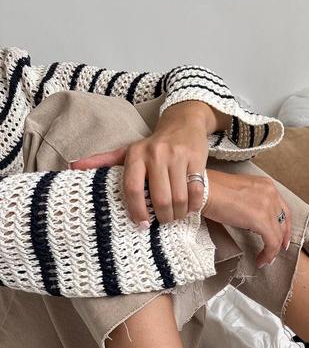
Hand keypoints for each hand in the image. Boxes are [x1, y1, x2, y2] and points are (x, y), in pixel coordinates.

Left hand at [69, 101, 228, 227]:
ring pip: (179, 198)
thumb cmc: (152, 146)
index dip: (137, 210)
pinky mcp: (196, 159)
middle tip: (163, 221)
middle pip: (159, 198)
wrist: (182, 124)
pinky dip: (194, 205)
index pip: (133, 189)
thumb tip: (72, 167)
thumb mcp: (127, 152)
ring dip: (179, 213)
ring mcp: (177, 156)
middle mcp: (156, 154)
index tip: (142, 224)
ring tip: (176, 216)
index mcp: (135, 154)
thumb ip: (102, 161)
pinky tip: (190, 206)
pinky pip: (196, 191)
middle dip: (163, 217)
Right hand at [203, 169, 291, 268]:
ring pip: (277, 234)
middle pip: (283, 221)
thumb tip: (251, 218)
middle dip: (281, 238)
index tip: (281, 237)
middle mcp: (270, 193)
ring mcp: (267, 206)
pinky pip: (271, 242)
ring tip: (265, 259)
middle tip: (276, 251)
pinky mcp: (261, 220)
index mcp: (265, 185)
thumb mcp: (239, 192)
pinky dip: (268, 254)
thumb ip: (251, 202)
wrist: (202, 191)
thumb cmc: (212, 191)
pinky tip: (260, 260)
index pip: (282, 208)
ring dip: (272, 250)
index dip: (284, 225)